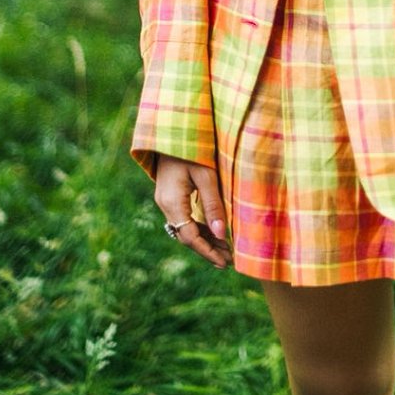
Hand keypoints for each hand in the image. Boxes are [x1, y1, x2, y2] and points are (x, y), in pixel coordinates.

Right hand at [155, 154, 231, 269]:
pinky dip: (199, 227)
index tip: (225, 262)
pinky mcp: (170, 196)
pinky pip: (184, 218)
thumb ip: (213, 204)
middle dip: (208, 249)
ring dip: (204, 239)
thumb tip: (222, 234)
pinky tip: (213, 232)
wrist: (172, 131)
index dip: (208, 251)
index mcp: (172, 202)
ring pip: (185, 229)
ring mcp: (165, 201)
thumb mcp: (207, 175)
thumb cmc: (192, 149)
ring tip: (225, 251)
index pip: (190, 237)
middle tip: (229, 261)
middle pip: (186, 236)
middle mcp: (165, 205)